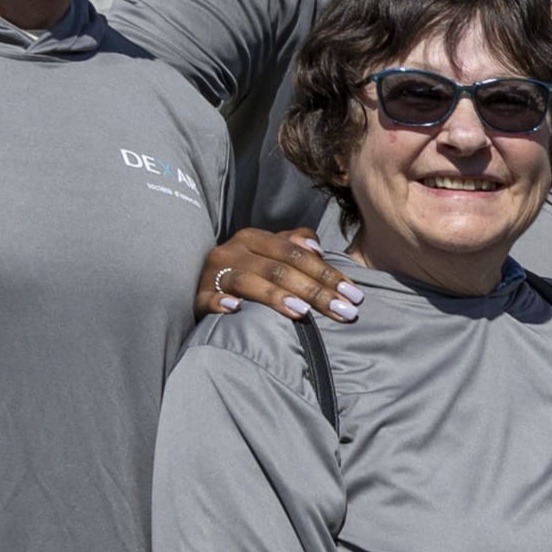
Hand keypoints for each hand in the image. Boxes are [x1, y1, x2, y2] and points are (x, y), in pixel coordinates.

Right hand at [198, 225, 354, 321]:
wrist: (203, 285)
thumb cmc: (249, 271)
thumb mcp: (272, 254)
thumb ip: (295, 245)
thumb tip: (316, 247)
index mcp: (254, 239)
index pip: (296, 253)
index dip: (327, 273)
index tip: (354, 295)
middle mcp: (233, 251)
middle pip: (278, 269)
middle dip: (315, 291)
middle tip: (343, 312)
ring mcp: (213, 273)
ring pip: (247, 282)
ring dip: (275, 296)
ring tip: (302, 312)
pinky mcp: (197, 296)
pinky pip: (207, 298)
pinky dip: (220, 302)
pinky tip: (236, 310)